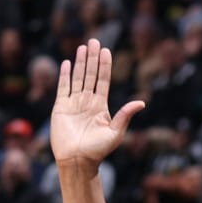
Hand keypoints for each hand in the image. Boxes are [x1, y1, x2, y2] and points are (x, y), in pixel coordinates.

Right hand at [51, 40, 143, 172]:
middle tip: (94, 41)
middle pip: (90, 74)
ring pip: (77, 78)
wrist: (77, 161)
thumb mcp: (115, 132)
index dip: (105, 65)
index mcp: (101, 106)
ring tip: (82, 47)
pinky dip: (65, 75)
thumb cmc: (98, 150)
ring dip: (80, 62)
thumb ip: (125, 115)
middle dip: (92, 58)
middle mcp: (87, 101)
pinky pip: (62, 88)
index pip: (103, 80)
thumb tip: (141, 103)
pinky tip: (67, 63)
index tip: (106, 50)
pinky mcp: (60, 108)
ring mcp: (73, 103)